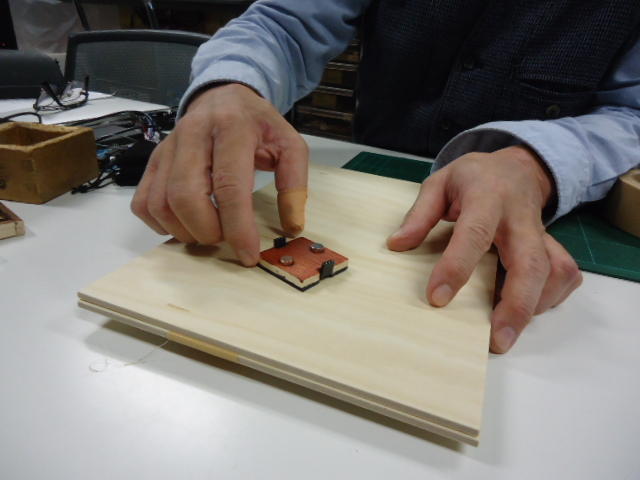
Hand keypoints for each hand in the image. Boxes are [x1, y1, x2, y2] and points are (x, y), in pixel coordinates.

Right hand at [131, 83, 308, 265]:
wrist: (223, 96)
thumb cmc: (257, 124)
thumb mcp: (289, 145)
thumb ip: (294, 184)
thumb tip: (292, 226)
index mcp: (232, 127)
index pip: (229, 185)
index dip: (237, 227)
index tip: (248, 254)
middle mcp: (193, 134)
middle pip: (186, 196)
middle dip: (207, 231)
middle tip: (225, 238)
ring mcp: (168, 147)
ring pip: (161, 202)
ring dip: (185, 231)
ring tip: (209, 233)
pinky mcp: (153, 160)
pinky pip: (143, 202)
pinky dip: (161, 224)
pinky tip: (185, 225)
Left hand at [387, 146, 582, 352]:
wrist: (517, 168)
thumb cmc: (473, 178)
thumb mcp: (440, 183)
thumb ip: (420, 214)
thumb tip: (397, 245)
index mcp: (487, 197)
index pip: (474, 234)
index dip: (456, 267)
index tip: (437, 299)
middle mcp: (520, 218)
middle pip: (530, 262)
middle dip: (517, 305)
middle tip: (497, 340)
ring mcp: (542, 234)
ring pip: (555, 272)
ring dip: (535, 306)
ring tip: (506, 332)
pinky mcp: (554, 246)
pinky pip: (565, 276)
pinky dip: (551, 298)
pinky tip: (526, 310)